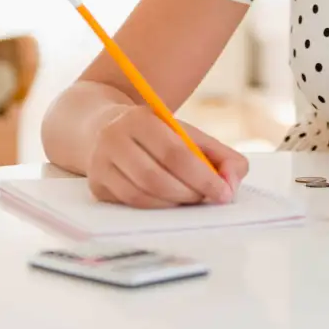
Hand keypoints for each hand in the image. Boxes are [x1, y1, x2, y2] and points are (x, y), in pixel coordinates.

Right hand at [86, 106, 248, 208]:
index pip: (175, 153)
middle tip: (208, 199)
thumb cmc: (160, 137)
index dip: (203, 177)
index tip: (224, 193)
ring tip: (191, 200)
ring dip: (173, 204)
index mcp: (141, 119)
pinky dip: (157, 208)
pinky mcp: (97, 186)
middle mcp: (114, 139)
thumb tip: (231, 186)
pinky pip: (130, 204)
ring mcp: (100, 164)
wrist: (104, 128)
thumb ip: (222, 157)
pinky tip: (171, 203)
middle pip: (155, 177)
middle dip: (189, 193)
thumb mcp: (192, 136)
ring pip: (140, 195)